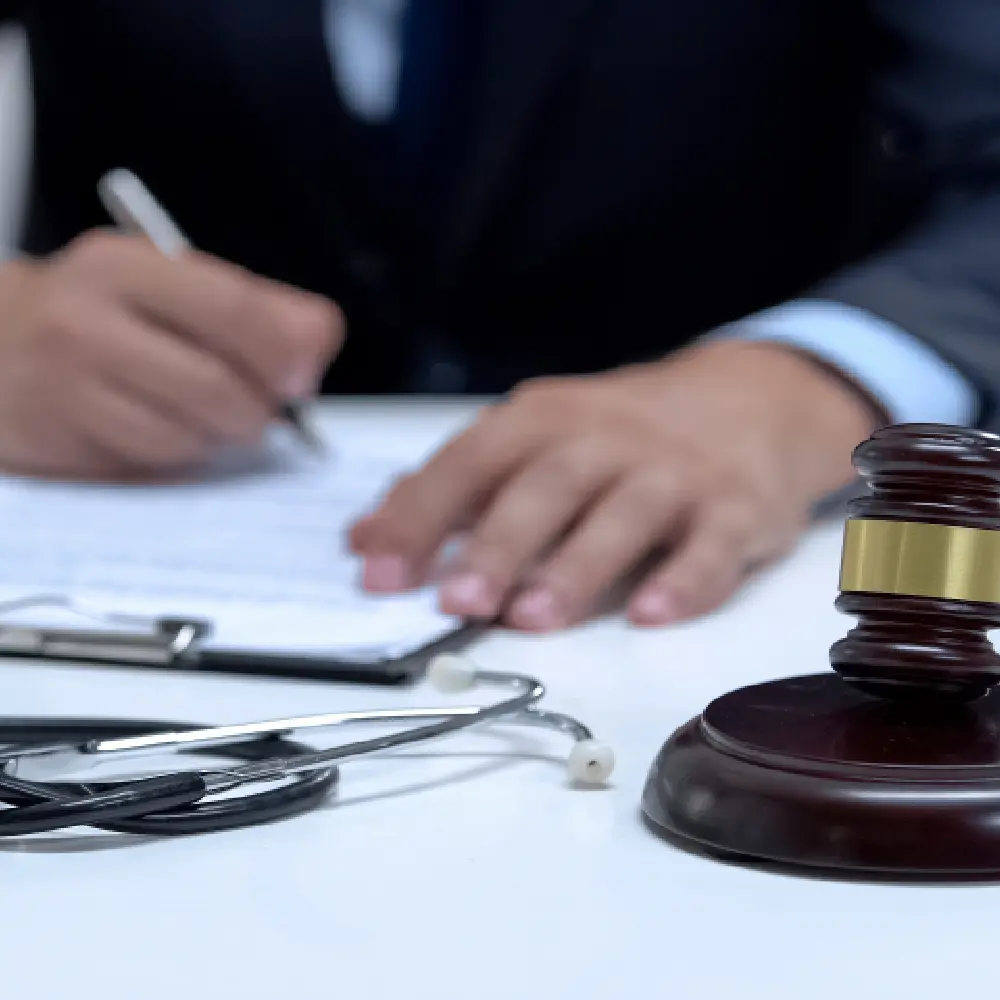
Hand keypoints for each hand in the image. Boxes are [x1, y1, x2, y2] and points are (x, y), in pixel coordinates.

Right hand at [0, 231, 342, 477]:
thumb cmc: (103, 315)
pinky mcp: (61, 441)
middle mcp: (88, 321)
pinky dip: (182, 452)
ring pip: (189, 434)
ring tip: (209, 413)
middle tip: (264, 407)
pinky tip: (167, 428)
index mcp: (126, 266)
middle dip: (259, 408)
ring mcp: (67, 385)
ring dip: (221, 435)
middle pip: (217, 385)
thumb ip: (252, 308)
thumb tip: (316, 349)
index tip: (305, 377)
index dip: (286, 351)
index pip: (234, 308)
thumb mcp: (167, 285)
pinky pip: (155, 462)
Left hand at [349, 340, 876, 629]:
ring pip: (623, 516)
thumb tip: (365, 539)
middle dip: (498, 545)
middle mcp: (606, 438)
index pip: (471, 460)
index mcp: (544, 419)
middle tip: (457, 604)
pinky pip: (712, 545)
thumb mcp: (535, 438)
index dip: (421, 514)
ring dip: (576, 567)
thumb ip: (455, 488)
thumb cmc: (619, 433)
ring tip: (533, 619)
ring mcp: (674, 472)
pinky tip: (651, 614)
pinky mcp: (735, 508)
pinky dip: (684, 580)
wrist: (746, 400)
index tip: (377, 572)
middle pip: (546, 487)